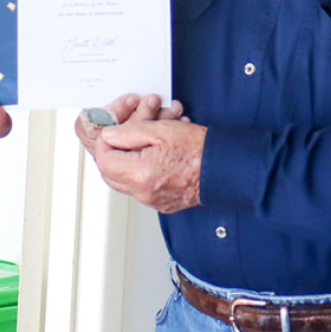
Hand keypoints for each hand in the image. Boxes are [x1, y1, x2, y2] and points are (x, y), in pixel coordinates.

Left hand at [75, 93, 201, 213]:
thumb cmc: (199, 150)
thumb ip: (129, 132)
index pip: (104, 160)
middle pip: (111, 172)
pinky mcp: (163, 202)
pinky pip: (142, 185)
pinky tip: (156, 150)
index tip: (112, 129)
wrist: (226, 169)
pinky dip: (143, 167)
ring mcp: (153, 200)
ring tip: (147, 135)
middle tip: (124, 130)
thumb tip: (109, 136)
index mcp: (140, 174)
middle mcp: (144, 192)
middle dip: (114, 148)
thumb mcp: (161, 130)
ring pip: (126, 178)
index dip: (105, 142)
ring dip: (129, 155)